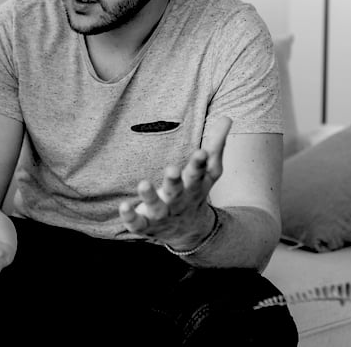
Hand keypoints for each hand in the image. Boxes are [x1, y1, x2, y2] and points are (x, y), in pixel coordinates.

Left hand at [119, 117, 231, 249]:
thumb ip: (215, 145)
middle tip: (172, 169)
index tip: (201, 152)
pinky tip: (124, 206)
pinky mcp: (146, 225)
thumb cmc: (196, 191)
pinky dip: (130, 217)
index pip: (198, 174)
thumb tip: (227, 117)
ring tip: (143, 184)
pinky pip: (137, 223)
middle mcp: (179, 201)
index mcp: (194, 186)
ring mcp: (162, 215)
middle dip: (174, 181)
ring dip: (150, 197)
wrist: (190, 232)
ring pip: (156, 207)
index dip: (199, 164)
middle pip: (177, 191)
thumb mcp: (209, 171)